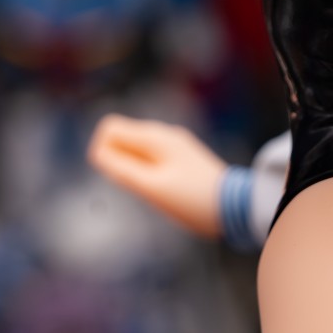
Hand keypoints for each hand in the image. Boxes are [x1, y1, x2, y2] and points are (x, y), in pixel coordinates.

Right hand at [87, 113, 226, 238]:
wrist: (234, 206)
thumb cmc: (191, 199)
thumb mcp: (152, 188)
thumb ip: (123, 170)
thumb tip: (97, 154)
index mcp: (155, 137)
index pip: (110, 127)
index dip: (102, 150)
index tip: (115, 175)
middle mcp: (163, 133)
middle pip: (122, 136)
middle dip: (117, 160)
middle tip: (138, 187)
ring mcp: (174, 144)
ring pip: (136, 149)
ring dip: (132, 168)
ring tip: (153, 191)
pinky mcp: (181, 157)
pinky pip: (151, 157)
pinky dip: (146, 171)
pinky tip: (162, 190)